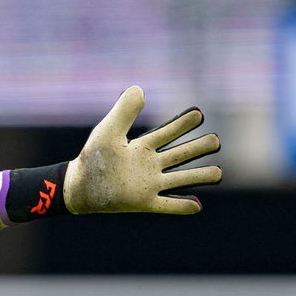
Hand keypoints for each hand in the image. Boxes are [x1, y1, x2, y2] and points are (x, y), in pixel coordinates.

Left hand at [65, 86, 222, 214]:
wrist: (77, 187)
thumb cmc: (92, 159)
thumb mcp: (108, 132)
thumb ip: (124, 112)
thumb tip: (139, 89)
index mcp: (141, 148)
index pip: (167, 133)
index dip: (182, 124)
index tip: (199, 113)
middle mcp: (149, 165)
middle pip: (180, 155)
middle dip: (198, 148)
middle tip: (216, 141)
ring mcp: (148, 184)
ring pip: (180, 179)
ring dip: (198, 176)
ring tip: (219, 173)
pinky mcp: (143, 202)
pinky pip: (166, 205)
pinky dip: (181, 206)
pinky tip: (198, 206)